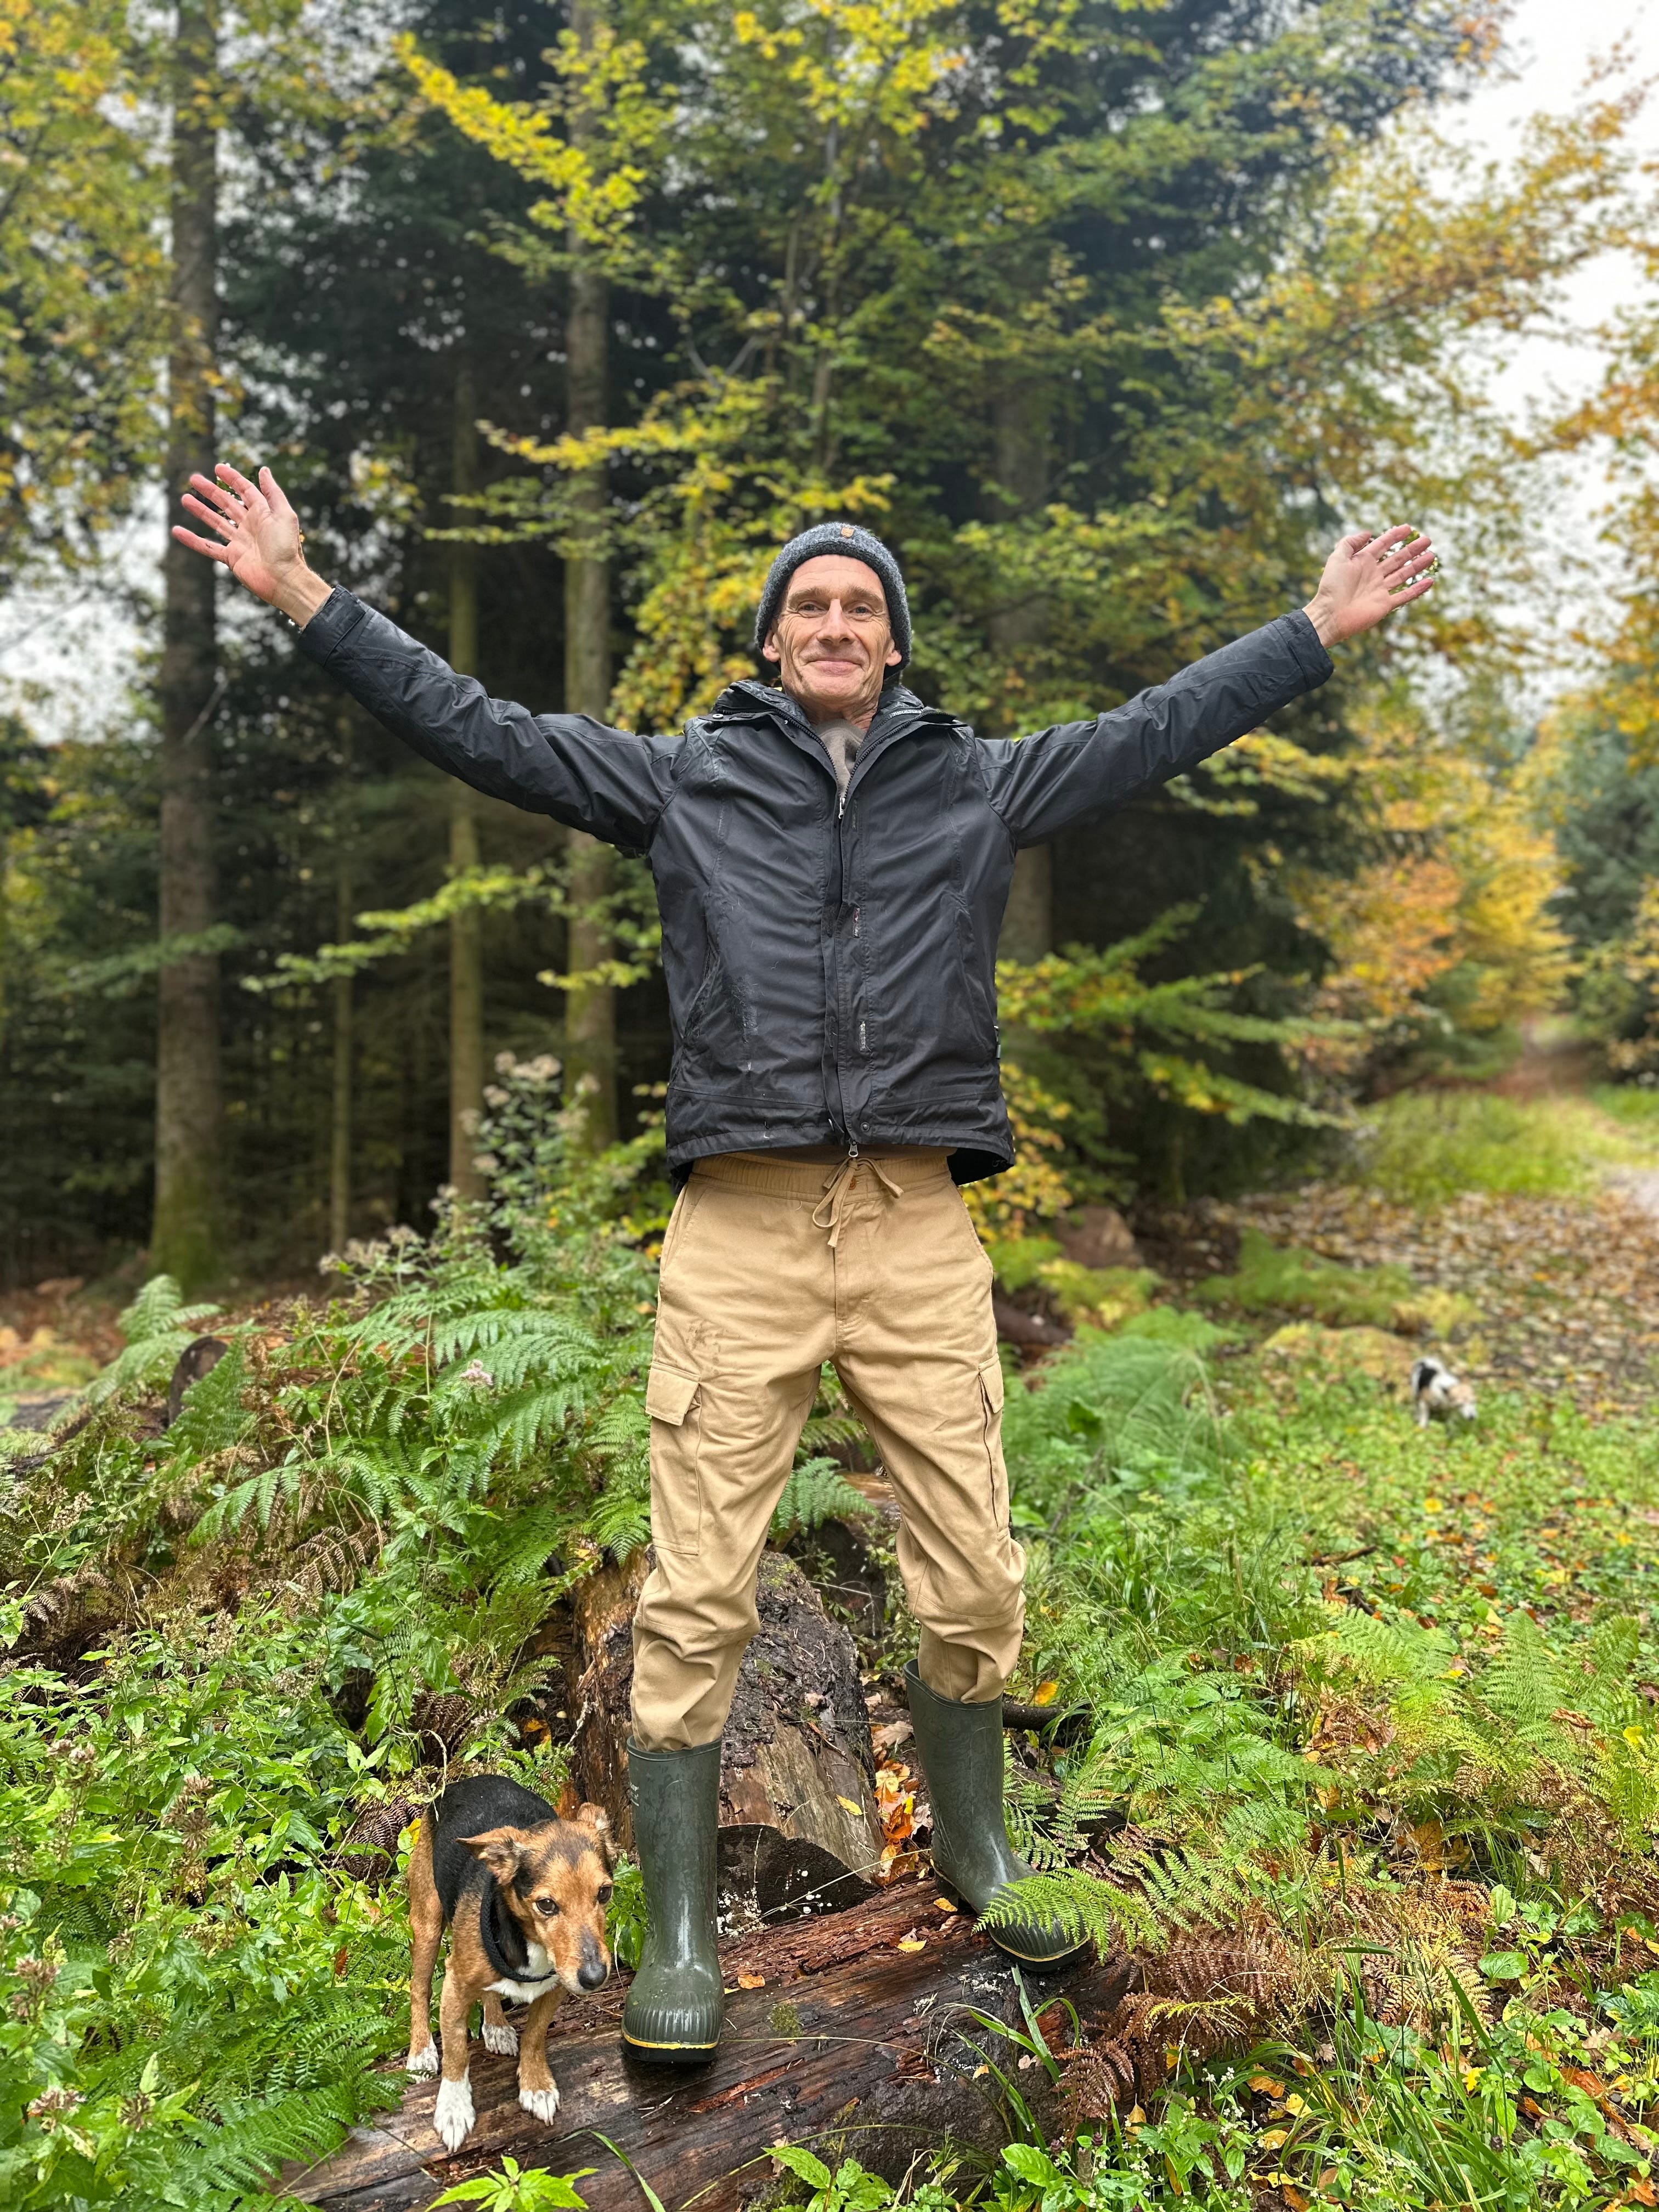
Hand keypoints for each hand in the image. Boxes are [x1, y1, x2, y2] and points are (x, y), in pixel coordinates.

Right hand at [171, 462, 332, 627]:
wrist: (283, 579)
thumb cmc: (286, 547)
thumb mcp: (283, 514)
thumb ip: (272, 492)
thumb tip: (263, 470)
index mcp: (262, 514)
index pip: (244, 491)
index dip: (232, 479)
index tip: (217, 468)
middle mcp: (250, 526)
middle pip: (226, 503)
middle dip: (210, 491)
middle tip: (193, 478)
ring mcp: (239, 542)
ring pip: (215, 522)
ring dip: (200, 510)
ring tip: (184, 498)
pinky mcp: (231, 558)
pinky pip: (208, 547)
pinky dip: (192, 540)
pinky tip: (177, 531)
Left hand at [1302, 524, 1435, 648]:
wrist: (1330, 615)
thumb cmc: (1332, 586)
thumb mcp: (1337, 558)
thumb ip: (1350, 542)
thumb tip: (1368, 533)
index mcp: (1362, 562)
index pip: (1382, 545)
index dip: (1394, 536)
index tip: (1408, 528)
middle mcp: (1373, 575)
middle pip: (1397, 559)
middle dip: (1412, 549)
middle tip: (1427, 540)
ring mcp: (1380, 590)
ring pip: (1403, 575)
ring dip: (1417, 565)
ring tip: (1431, 556)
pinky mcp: (1385, 605)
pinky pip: (1405, 596)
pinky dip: (1417, 589)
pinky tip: (1429, 581)